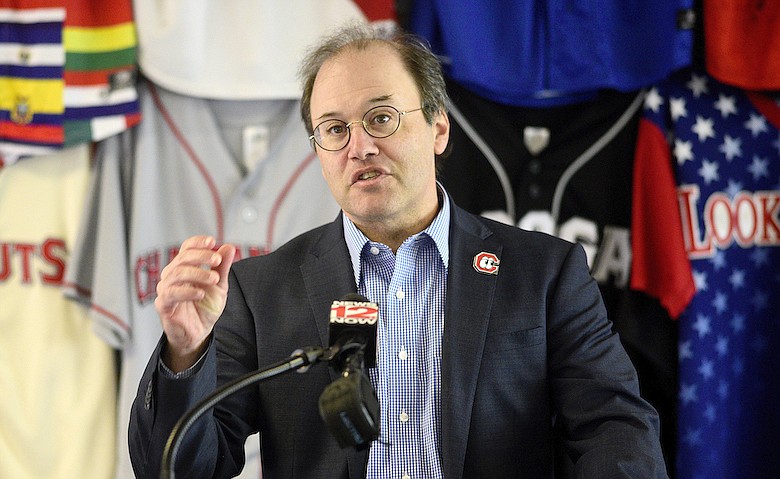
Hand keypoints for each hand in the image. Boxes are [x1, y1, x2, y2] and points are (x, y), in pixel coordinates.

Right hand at [154, 235, 235, 371]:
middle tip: (217, 261)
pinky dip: (187, 292)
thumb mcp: (219, 285)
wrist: (199, 332)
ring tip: (214, 279)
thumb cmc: (205, 306)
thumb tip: (228, 247)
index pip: (187, 248)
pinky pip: (171, 294)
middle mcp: (172, 275)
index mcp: (184, 267)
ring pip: (177, 274)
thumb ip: (222, 267)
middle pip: (182, 258)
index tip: (212, 241)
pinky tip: (200, 293)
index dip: (198, 243)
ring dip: (198, 274)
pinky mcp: (163, 304)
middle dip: (201, 257)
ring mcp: (166, 289)